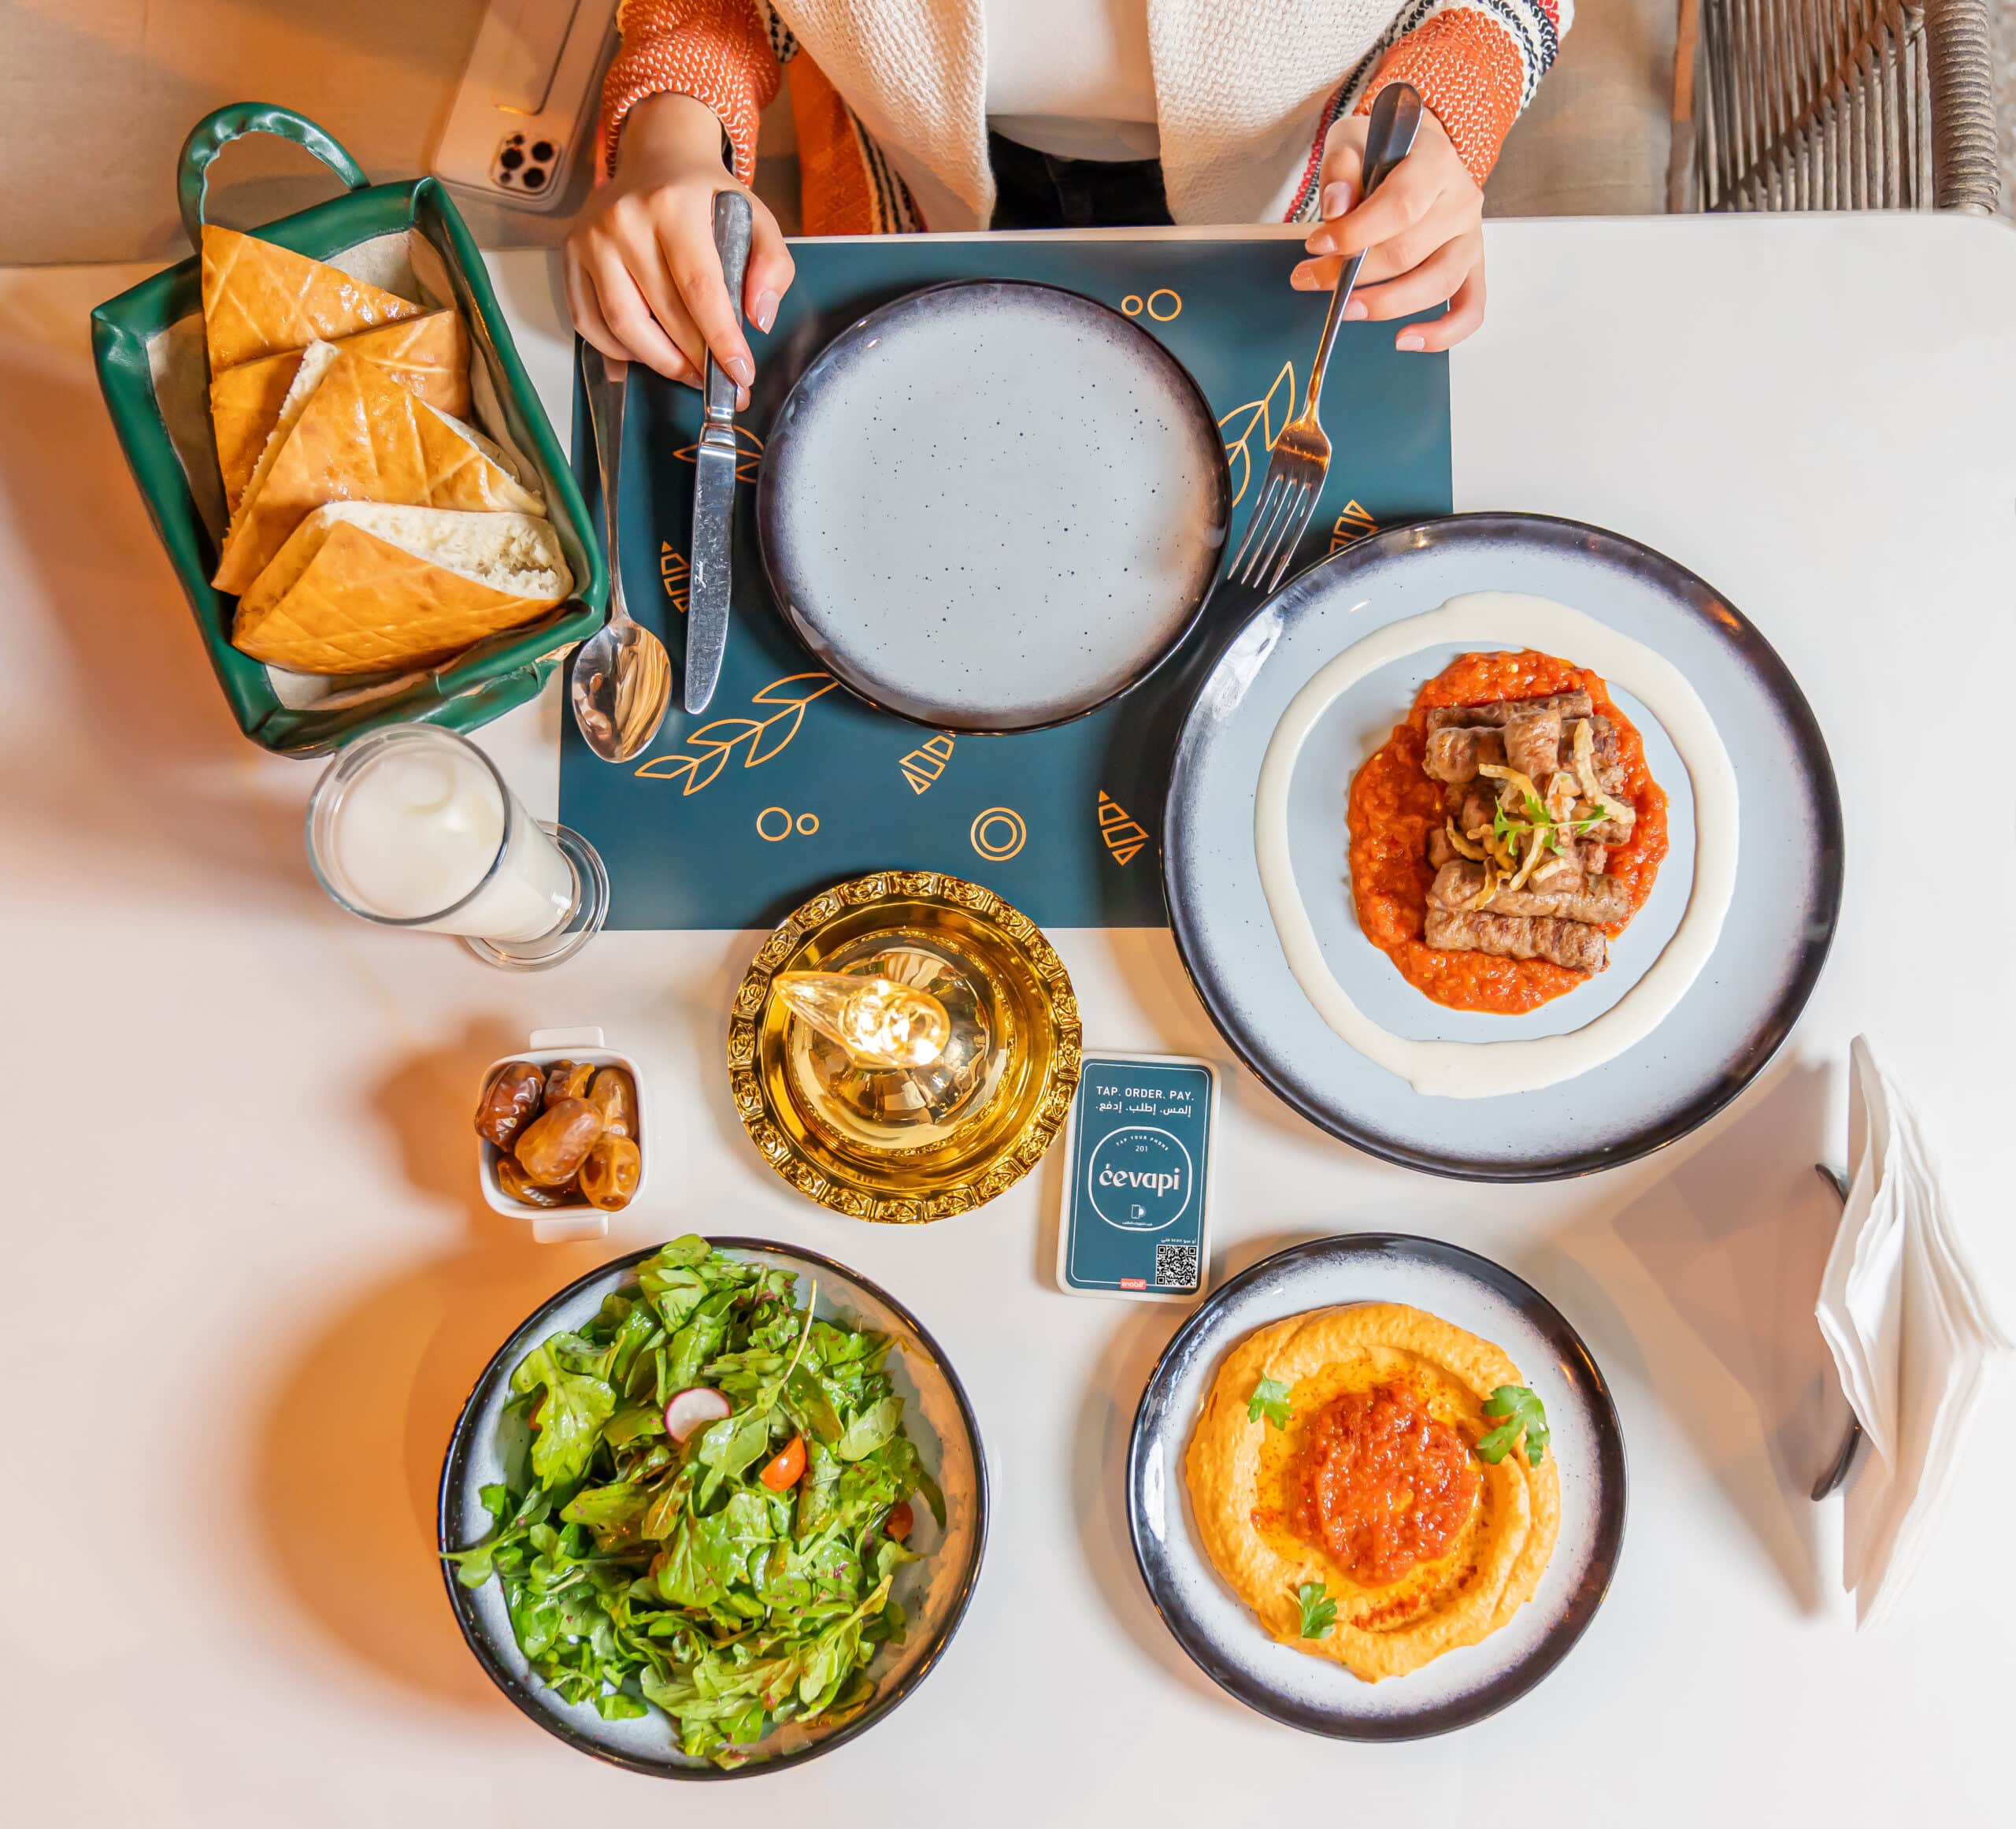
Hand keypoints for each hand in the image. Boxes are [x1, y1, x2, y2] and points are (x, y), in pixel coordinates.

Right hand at [564, 92, 795, 400]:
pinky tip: (650, 353)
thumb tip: (759, 318)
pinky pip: (589, 322)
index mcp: (673, 206)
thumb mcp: (755, 217)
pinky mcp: (570, 256)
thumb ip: (772, 266)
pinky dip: (619, 351)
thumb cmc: (706, 197)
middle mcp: (624, 220)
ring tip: (688, 372)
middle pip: (662, 314)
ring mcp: (591, 239)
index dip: (720, 340)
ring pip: (622, 326)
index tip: (741, 373)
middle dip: (695, 360)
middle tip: (720, 382)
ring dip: (660, 362)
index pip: (699, 289)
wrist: (657, 158)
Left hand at [1292, 103, 1484, 351]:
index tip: (1316, 245)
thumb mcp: (1353, 139)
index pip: (1399, 207)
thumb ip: (1341, 168)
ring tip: (1345, 310)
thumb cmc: (1382, 151)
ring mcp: (1470, 237)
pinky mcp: (1473, 267)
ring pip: (1436, 283)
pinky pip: (1470, 308)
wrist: (1416, 152)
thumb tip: (1337, 209)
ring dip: (1384, 305)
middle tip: (1311, 278)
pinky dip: (1442, 333)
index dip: (1355, 233)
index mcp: (1436, 163)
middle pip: (1409, 251)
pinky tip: (1404, 341)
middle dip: (1353, 274)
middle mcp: (1462, 201)